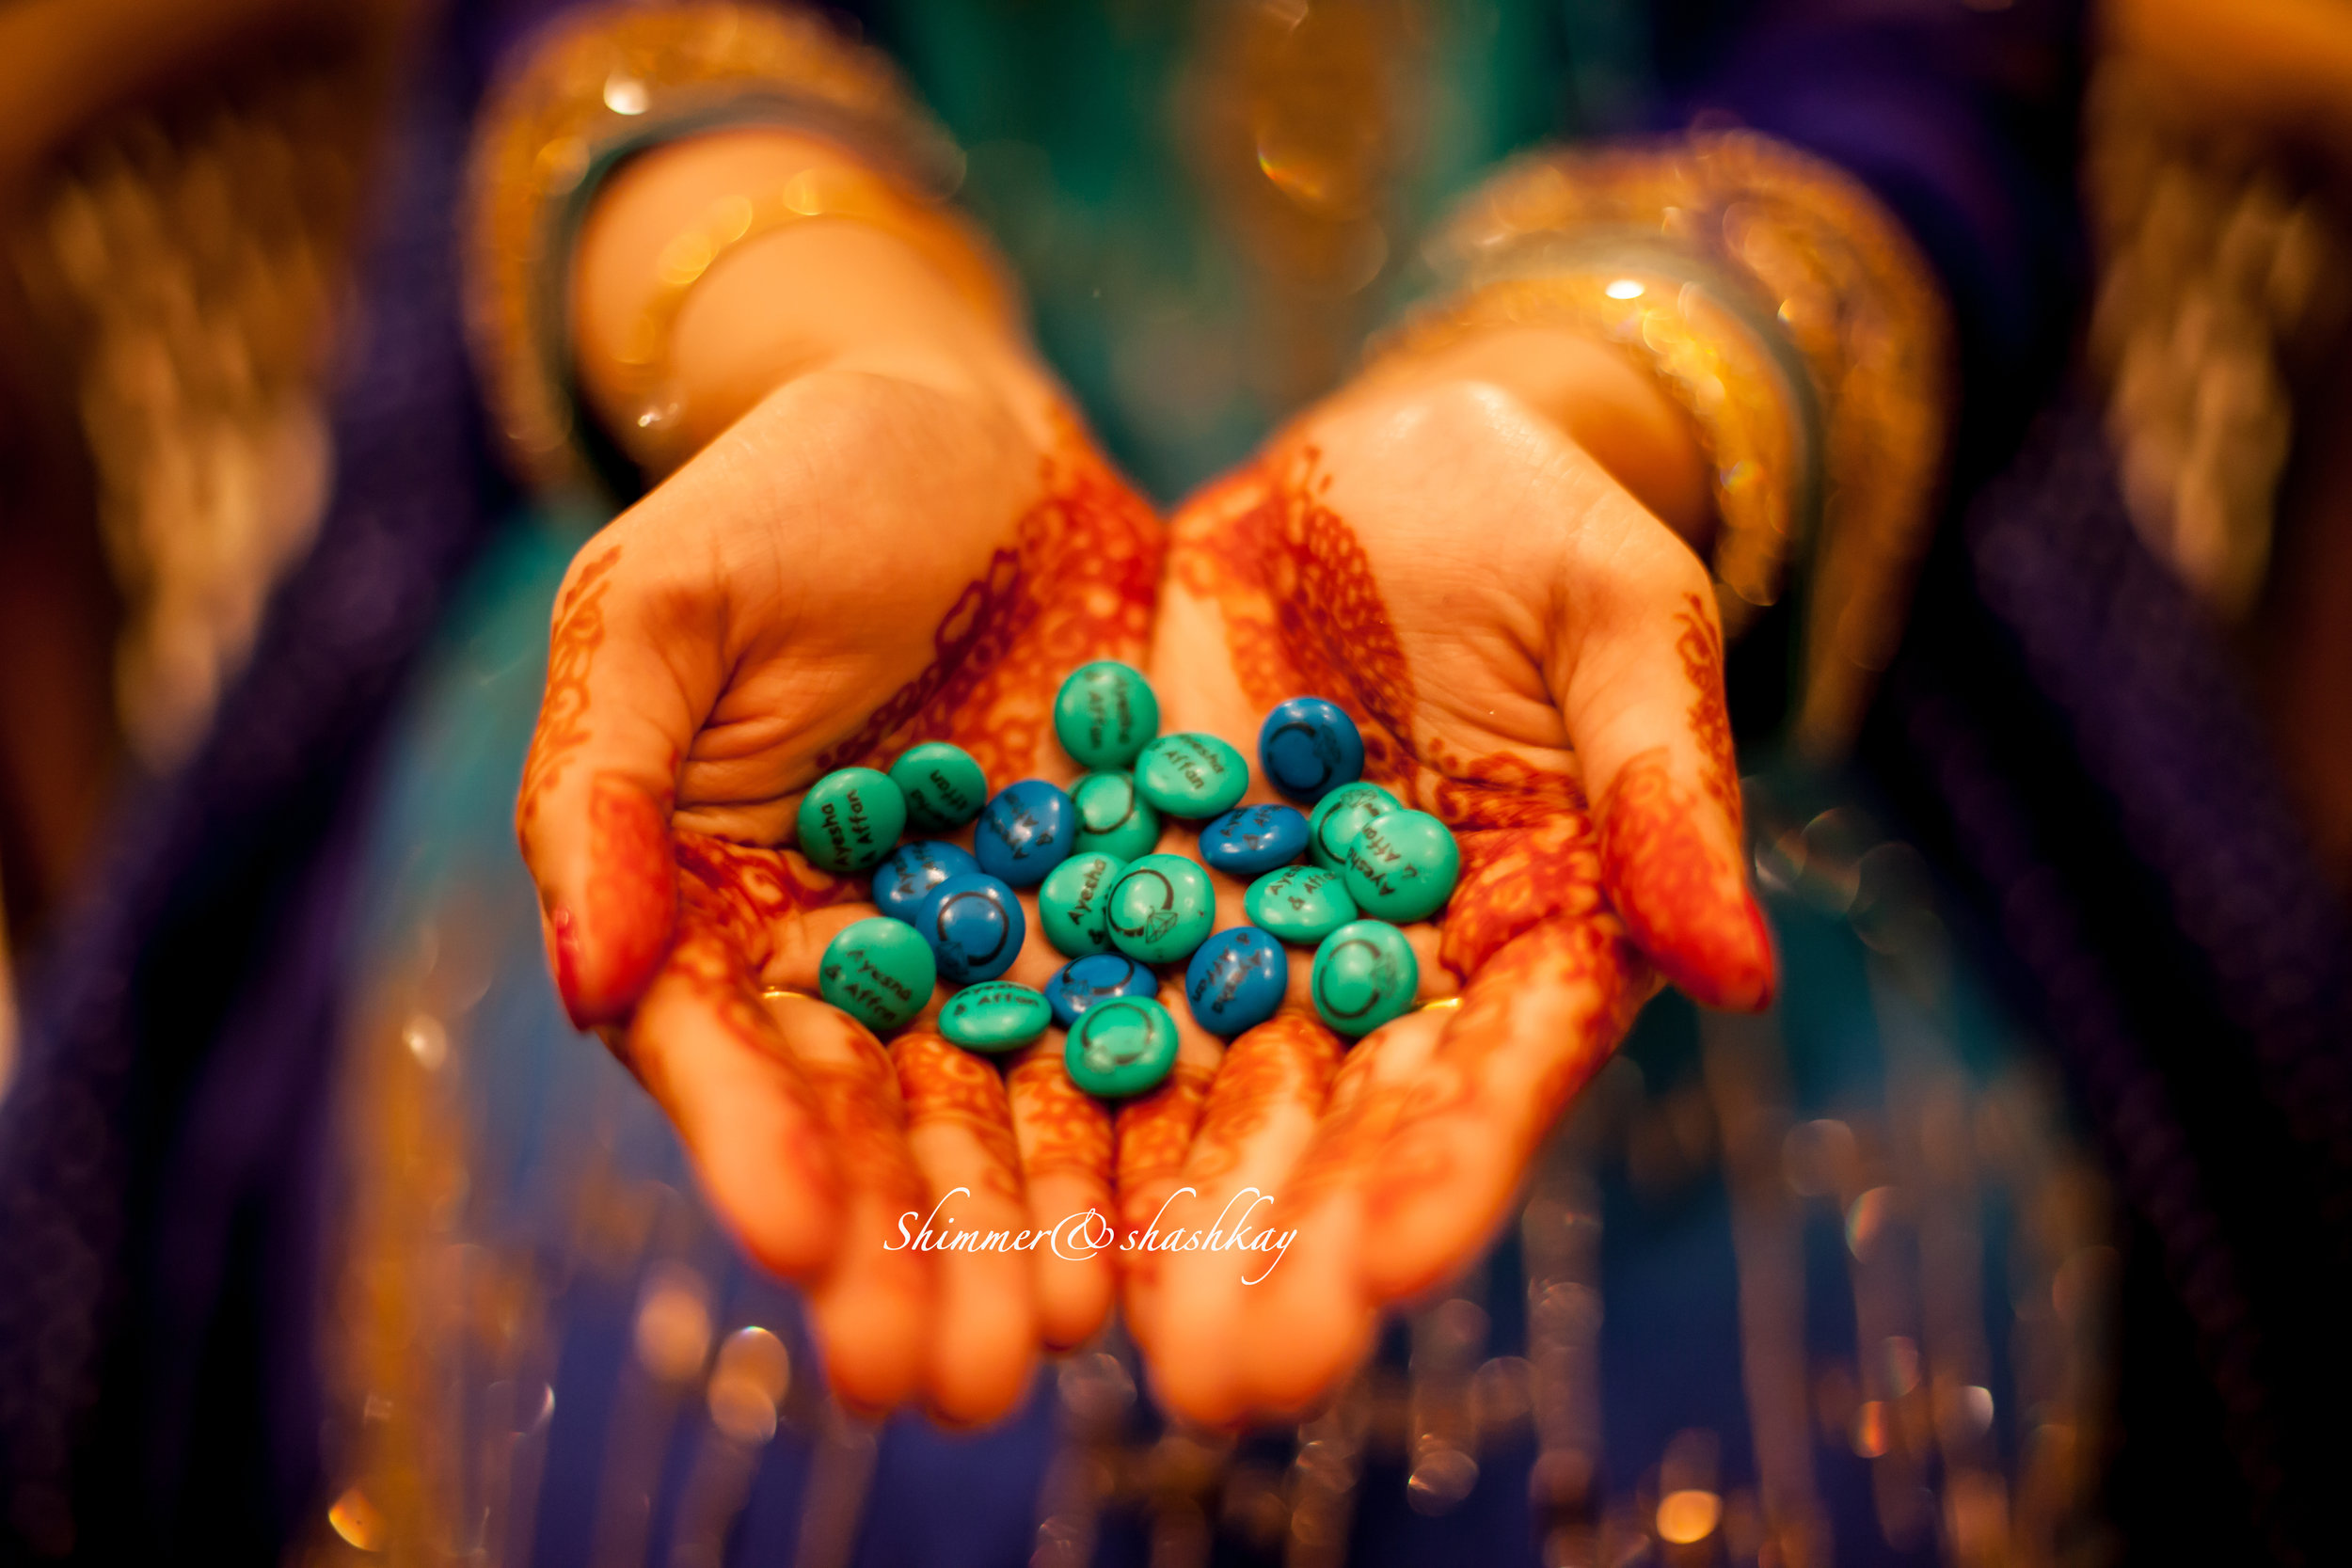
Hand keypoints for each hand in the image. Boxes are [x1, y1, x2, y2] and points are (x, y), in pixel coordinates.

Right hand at [517, 132, 1160, 1422]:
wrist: (961, 423)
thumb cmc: (783, 494)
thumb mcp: (662, 603)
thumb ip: (608, 784)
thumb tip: (590, 983)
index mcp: (725, 918)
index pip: (733, 1060)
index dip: (759, 1154)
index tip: (798, 1247)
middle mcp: (865, 968)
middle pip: (882, 1132)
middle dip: (914, 1254)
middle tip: (953, 1378)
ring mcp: (1003, 949)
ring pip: (1022, 1112)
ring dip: (1040, 1230)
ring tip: (1071, 1335)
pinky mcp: (1128, 908)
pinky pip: (1156, 1021)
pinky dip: (1171, 1116)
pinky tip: (1198, 1209)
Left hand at [1126, 346, 1773, 1423]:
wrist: (1384, 461)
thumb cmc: (1541, 527)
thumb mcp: (1624, 621)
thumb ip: (1663, 787)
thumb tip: (1740, 973)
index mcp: (1533, 938)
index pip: (1499, 1076)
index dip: (1451, 1170)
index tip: (1393, 1266)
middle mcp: (1389, 974)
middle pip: (1340, 1130)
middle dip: (1283, 1251)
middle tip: (1227, 1378)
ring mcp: (1257, 936)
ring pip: (1202, 1097)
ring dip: (1154, 1219)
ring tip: (1096, 1335)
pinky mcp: (1142, 879)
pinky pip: (1086, 992)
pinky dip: (1043, 1085)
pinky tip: (989, 1183)